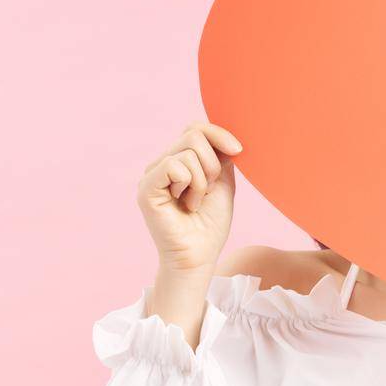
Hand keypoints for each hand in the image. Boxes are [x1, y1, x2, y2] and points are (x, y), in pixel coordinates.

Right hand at [137, 121, 242, 274]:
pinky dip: (189, 185)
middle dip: (212, 165)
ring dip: (202, 182)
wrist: (199, 256)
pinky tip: (185, 203)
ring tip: (194, 202)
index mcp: (179, 160)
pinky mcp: (146, 187)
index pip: (196, 128)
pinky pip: (174, 166)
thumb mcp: (223, 182)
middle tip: (208, 191)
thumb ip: (220, 156)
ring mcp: (151, 174)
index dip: (219, 134)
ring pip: (187, 152)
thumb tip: (224, 136)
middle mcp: (162, 163)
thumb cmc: (210, 225)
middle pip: (193, 135)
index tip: (238, 151)